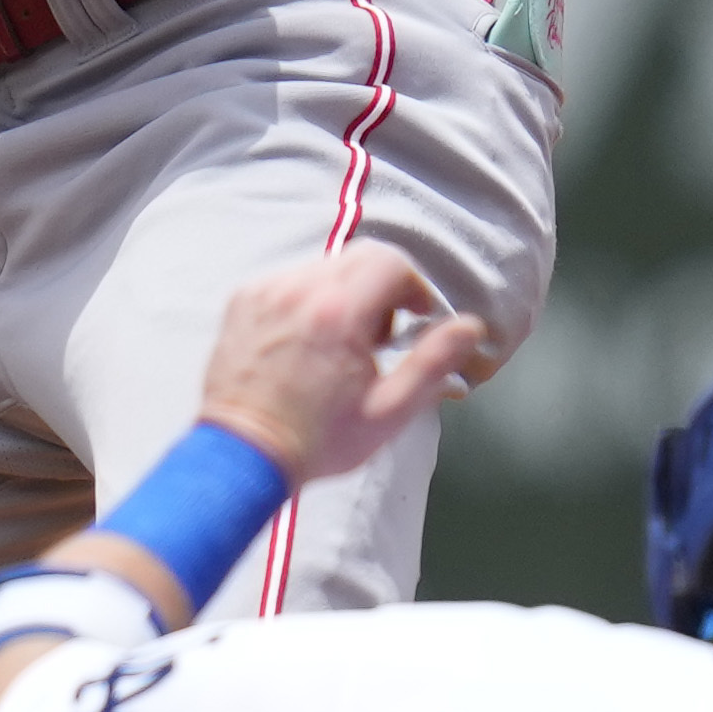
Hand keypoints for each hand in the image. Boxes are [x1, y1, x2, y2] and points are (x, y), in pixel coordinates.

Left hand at [189, 247, 491, 481]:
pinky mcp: (242, 300)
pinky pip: (290, 280)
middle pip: (359, 256)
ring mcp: (265, 291)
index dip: (414, 287)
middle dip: (383, 286)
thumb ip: (433, 362)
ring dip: (347, 292)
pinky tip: (309, 342)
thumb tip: (470, 327)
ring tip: (343, 343)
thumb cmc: (318, 440)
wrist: (242, 455)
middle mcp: (298, 289)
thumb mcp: (388, 410)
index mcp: (338, 313)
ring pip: (325, 266)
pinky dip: (310, 299)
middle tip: (382, 336)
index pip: (391, 261)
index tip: (416, 318)